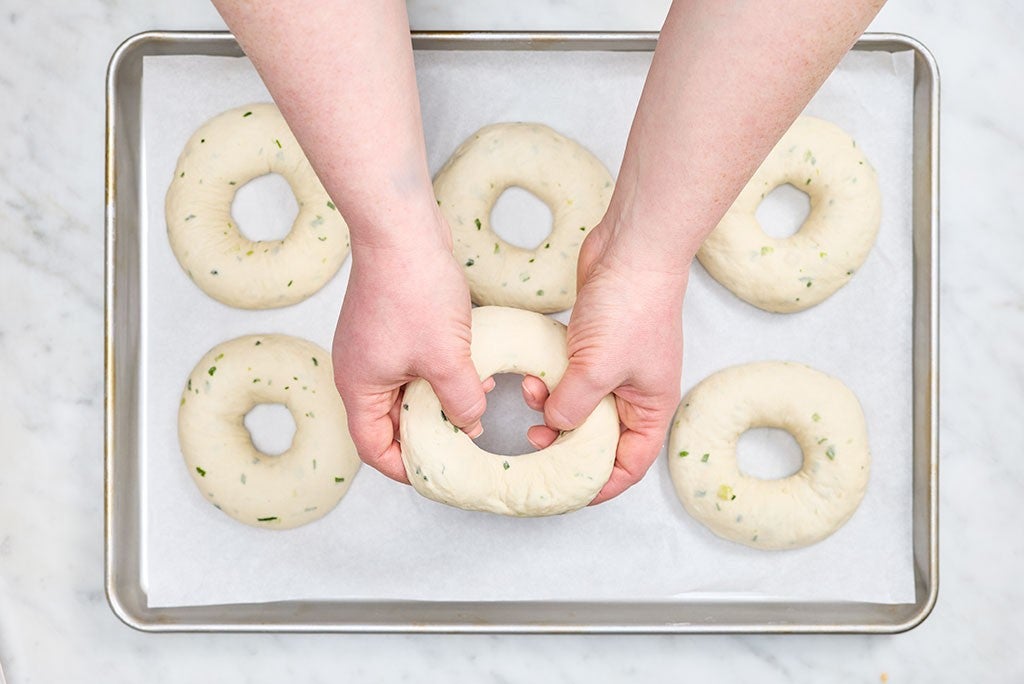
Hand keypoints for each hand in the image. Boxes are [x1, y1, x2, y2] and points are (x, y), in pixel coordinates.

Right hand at [332, 212, 491, 482]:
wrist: (402, 229)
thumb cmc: (413, 290)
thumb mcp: (445, 358)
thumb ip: (460, 400)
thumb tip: (471, 423)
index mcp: (359, 387)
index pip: (373, 448)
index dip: (404, 467)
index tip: (436, 473)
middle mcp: (359, 370)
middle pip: (388, 423)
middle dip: (425, 435)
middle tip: (460, 445)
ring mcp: (373, 347)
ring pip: (404, 393)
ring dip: (436, 402)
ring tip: (472, 406)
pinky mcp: (390, 326)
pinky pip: (412, 365)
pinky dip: (436, 375)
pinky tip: (469, 371)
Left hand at [521, 224, 687, 503]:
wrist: (633, 248)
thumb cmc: (632, 307)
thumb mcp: (597, 370)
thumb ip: (573, 407)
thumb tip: (555, 426)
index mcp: (651, 407)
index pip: (631, 463)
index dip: (601, 483)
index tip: (568, 490)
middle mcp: (636, 392)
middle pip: (603, 437)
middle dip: (568, 443)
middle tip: (536, 444)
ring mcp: (617, 366)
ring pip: (582, 405)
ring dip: (554, 408)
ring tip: (531, 396)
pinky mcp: (597, 344)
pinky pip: (572, 377)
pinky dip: (553, 381)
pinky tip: (535, 374)